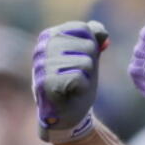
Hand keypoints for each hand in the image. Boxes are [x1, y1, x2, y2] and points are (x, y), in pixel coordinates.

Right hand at [32, 21, 108, 143]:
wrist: (64, 115)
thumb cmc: (75, 83)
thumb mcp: (86, 56)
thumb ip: (93, 38)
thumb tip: (102, 33)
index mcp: (49, 36)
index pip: (84, 28)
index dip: (91, 48)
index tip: (79, 61)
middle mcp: (42, 47)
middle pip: (88, 46)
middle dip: (90, 64)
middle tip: (76, 76)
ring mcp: (42, 65)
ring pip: (86, 63)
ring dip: (86, 77)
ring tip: (73, 85)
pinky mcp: (46, 83)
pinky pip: (79, 78)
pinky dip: (82, 88)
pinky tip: (71, 93)